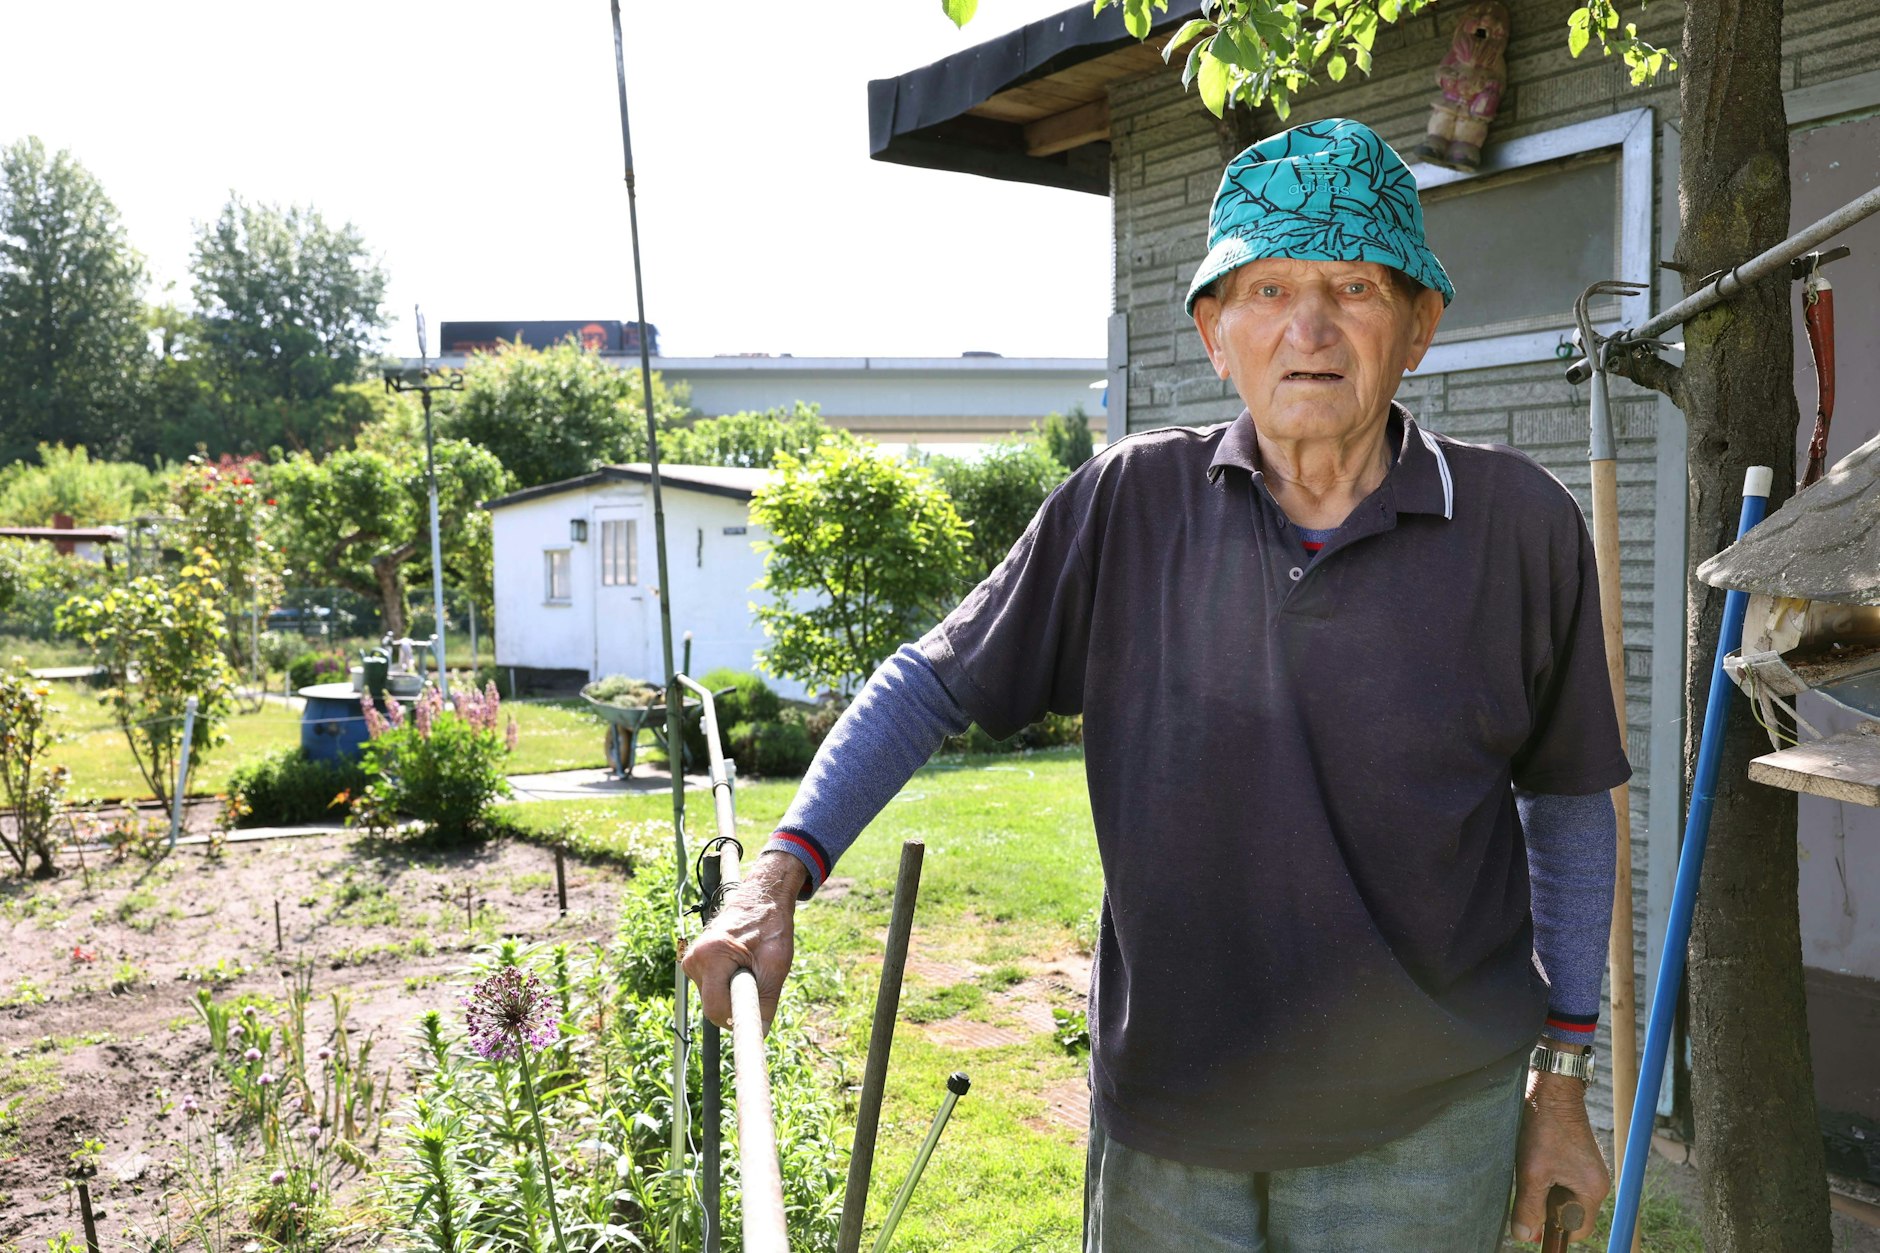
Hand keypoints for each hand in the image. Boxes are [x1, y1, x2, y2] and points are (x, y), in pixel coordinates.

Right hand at [680, 851, 806, 1032]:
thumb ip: (766, 1002)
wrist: (761, 899)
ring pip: (712, 1000)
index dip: (736, 1019)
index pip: (715, 1009)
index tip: (752, 1019)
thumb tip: (759, 1033)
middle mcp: (695, 958)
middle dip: (736, 1004)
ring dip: (732, 994)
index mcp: (712, 955)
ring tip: (748, 967)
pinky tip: (738, 966)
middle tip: (756, 979)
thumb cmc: (771, 927)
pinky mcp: (693, 962)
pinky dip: (726, 986)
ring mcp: (691, 960)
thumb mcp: (776, 966)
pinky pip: (711, 990)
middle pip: (713, 1006)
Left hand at [1509, 1070, 1609, 1244]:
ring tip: (1530, 1172)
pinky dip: (1545, 1178)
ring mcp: (1587, 1170)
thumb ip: (1528, 1206)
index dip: (1553, 1231)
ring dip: (1543, 1191)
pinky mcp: (1576, 1159)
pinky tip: (1533, 1162)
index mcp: (1593, 1190)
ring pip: (1562, 1196)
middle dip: (1546, 1209)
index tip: (1530, 1226)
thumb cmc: (1545, 1127)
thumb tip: (1524, 1237)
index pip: (1577, 1228)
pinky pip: (1561, 1181)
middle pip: (1569, 1213)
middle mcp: (1596, 1183)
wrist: (1551, 1088)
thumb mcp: (1532, 1171)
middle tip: (1526, 1191)